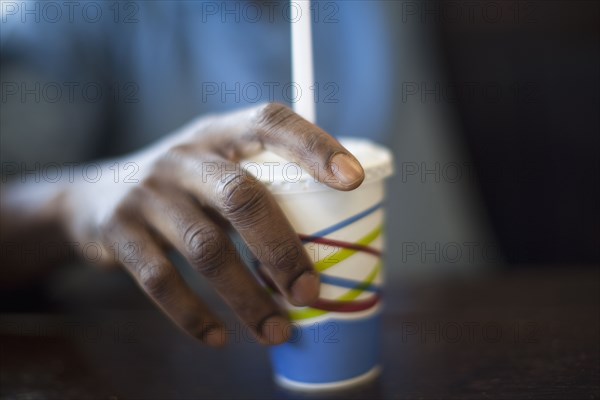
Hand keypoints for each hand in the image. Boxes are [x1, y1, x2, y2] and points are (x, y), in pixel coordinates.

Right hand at [55, 103, 364, 345]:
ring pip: (207, 249)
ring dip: (247, 298)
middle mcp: (184, 157)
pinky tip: (219, 337)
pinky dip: (194, 315)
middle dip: (283, 251)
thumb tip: (333, 238)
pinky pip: (161, 281)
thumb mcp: (216, 168)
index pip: (270, 122)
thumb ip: (260, 188)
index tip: (353, 179)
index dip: (313, 145)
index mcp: (219, 135)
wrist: (94, 196)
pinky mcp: (120, 233)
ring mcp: (149, 194)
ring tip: (276, 332)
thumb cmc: (185, 187)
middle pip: (242, 197)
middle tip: (310, 294)